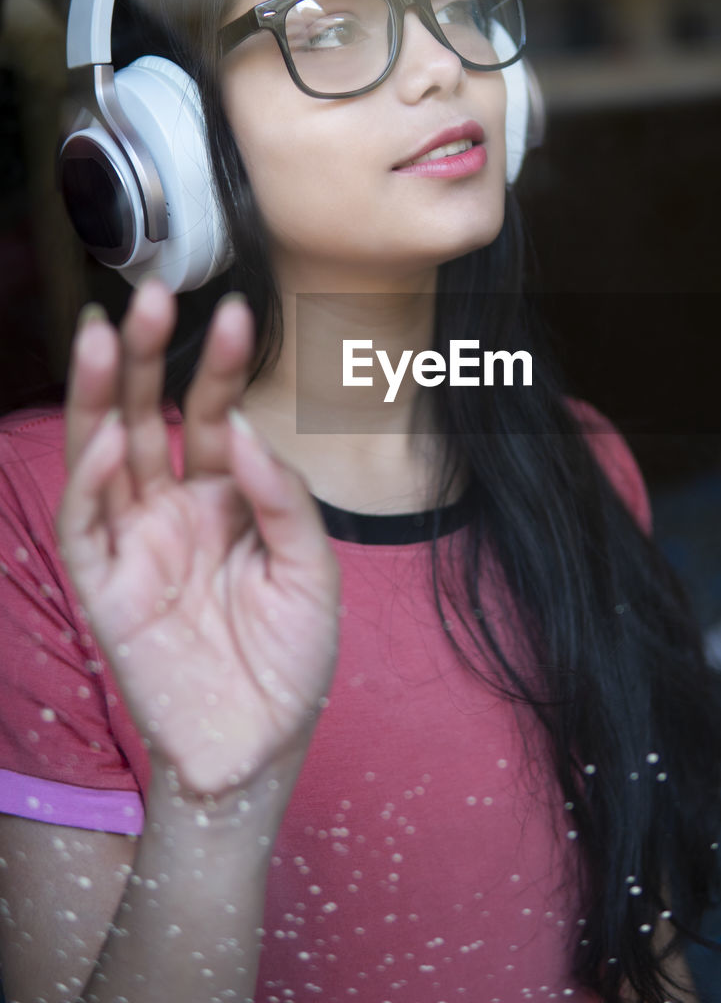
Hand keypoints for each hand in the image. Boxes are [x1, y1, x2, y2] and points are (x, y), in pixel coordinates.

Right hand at [58, 281, 339, 799]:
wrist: (263, 746)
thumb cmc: (293, 658)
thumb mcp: (313, 570)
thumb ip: (284, 499)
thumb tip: (249, 431)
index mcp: (226, 496)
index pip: (215, 414)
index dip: (221, 366)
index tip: (240, 313)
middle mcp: (175, 508)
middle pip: (147, 415)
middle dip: (145, 356)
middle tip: (150, 295)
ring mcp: (136, 542)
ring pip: (103, 454)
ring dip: (100, 396)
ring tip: (103, 335)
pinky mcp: (105, 586)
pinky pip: (88, 523)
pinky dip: (91, 480)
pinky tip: (110, 438)